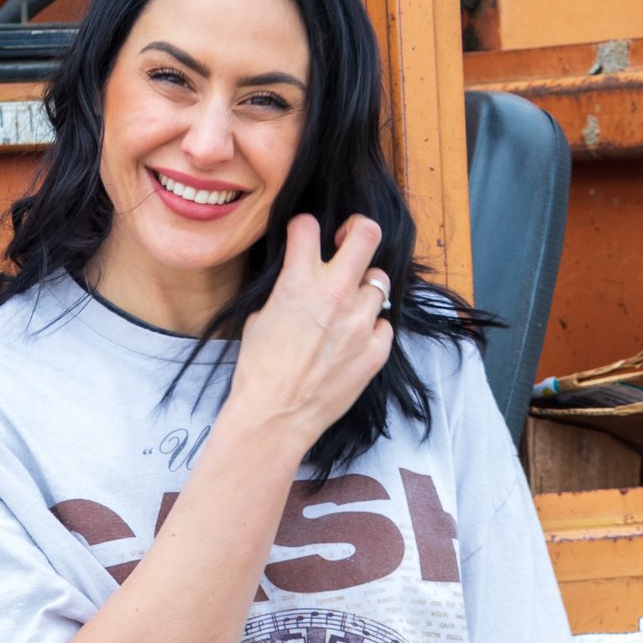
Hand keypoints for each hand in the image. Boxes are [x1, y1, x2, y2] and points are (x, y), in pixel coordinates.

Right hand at [224, 213, 394, 452]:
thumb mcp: (261, 317)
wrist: (275, 416)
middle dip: (357, 231)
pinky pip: (383, 324)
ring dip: (362, 290)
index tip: (304, 238)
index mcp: (299, 281)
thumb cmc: (259, 370)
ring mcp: (361, 322)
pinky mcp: (377, 350)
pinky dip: (370, 328)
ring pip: (378, 283)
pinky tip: (351, 342)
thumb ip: (286, 290)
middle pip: (367, 233)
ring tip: (346, 308)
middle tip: (347, 244)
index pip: (308, 225)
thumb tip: (298, 283)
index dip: (303, 228)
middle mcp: (336, 294)